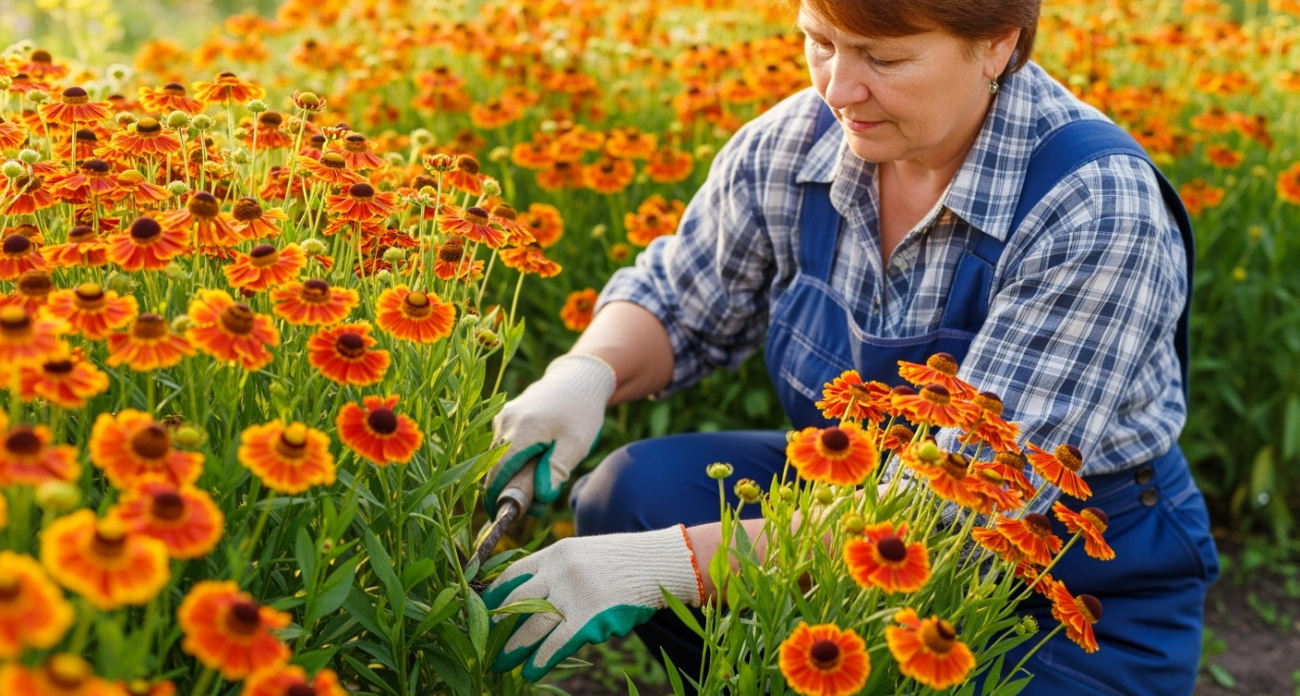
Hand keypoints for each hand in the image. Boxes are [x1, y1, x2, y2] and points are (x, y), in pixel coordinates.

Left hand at [483, 525, 702, 680]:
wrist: (659, 564)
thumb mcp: (582, 554)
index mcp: (555, 553)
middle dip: (499, 628)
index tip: (483, 614)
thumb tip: (527, 596)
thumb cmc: (620, 562)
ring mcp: (575, 594)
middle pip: (518, 604)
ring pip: (533, 627)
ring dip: (515, 649)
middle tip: (486, 645)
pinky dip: (540, 659)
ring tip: (502, 664)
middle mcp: (560, 571)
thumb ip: (555, 570)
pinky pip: (557, 644)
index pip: (513, 576)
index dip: (495, 598)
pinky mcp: (590, 618)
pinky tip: (530, 670)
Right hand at [486, 354, 615, 510]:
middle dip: (512, 488)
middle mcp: (505, 422)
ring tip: (545, 476)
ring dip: (515, 474)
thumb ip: (556, 470)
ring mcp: (502, 417)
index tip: (503, 517)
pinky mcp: (503, 416)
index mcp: (522, 429)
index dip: (497, 497)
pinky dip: (516, 459)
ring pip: (499, 458)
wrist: (577, 381)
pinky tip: (539, 458)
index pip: (498, 472)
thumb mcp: (576, 444)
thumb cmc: (581, 414)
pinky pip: (503, 446)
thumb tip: (540, 497)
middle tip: (538, 503)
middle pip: (497, 467)